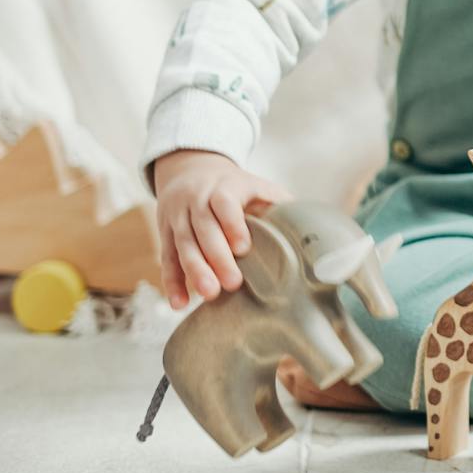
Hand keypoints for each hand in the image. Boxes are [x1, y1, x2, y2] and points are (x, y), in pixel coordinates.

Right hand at [151, 149, 292, 309]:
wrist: (191, 169)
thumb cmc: (235, 187)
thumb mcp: (256, 185)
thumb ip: (278, 203)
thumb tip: (307, 228)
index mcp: (223, 186)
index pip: (224, 203)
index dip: (232, 224)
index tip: (243, 248)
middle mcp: (197, 199)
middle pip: (203, 228)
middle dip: (216, 256)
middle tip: (232, 283)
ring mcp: (178, 216)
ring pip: (183, 244)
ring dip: (195, 270)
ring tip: (209, 294)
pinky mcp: (165, 233)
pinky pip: (167, 258)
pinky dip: (172, 281)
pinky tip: (180, 303)